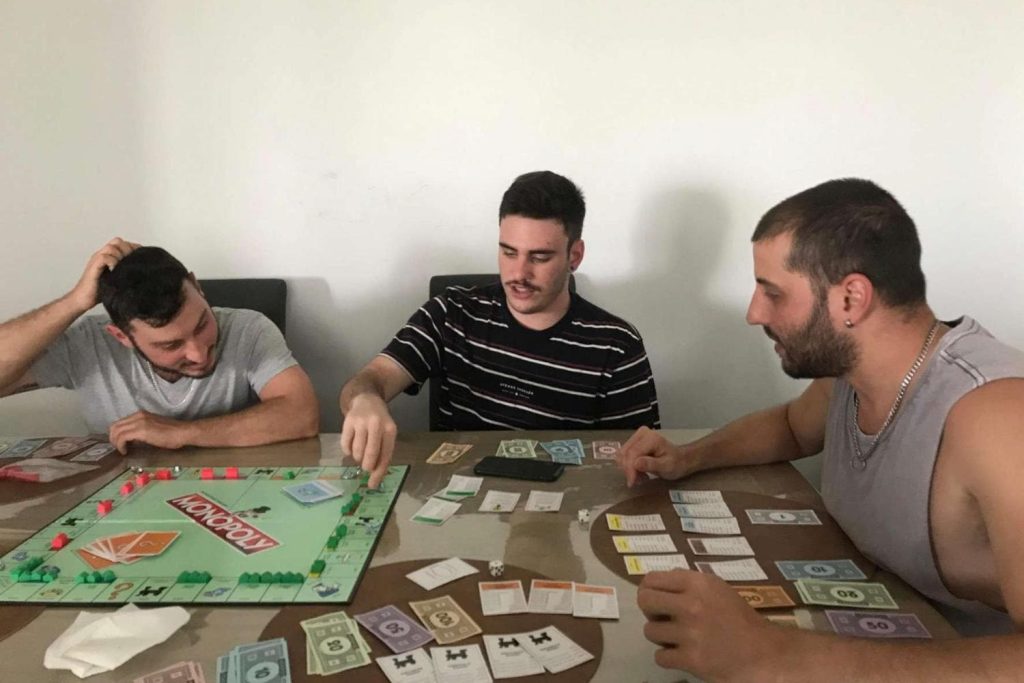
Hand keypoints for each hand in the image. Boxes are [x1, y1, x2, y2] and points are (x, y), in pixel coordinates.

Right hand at [68, 238, 139, 312]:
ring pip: (112, 246)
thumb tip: (145, 272)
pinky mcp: (93, 266)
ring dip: (121, 256)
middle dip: (128, 250)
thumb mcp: (118, 280)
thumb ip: (127, 272)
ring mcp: (97, 260)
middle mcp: (102, 255)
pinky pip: (104, 257)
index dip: (133, 247)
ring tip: (123, 268)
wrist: (83, 300)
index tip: (142, 257)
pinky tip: (115, 271)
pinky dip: (112, 262)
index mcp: (109, 257)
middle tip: (132, 263)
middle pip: (118, 241)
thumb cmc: (101, 292)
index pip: (123, 243)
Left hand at [109, 411, 189, 453]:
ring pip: (116, 431)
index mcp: (140, 414)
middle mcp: (138, 415)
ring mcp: (139, 422)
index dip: (116, 434)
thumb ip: (141, 430)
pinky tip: (125, 451)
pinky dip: (120, 445)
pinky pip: (122, 437)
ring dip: (115, 442)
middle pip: (114, 426)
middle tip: (118, 448)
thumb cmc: (172, 433)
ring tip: (122, 450)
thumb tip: (132, 440)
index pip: (120, 422)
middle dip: (113, 438)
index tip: (119, 443)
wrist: (183, 432)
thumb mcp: (153, 428)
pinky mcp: (141, 430)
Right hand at [340, 393, 395, 487]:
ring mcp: (361, 422)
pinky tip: (352, 446)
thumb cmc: (379, 422)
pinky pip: (345, 445)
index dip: (379, 472)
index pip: (385, 455)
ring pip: (357, 451)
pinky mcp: (348, 421)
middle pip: (371, 454)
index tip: (373, 484)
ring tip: (361, 451)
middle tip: (366, 467)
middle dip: (367, 466)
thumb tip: (375, 476)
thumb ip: (383, 452)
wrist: (366, 400)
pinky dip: (348, 451)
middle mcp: (376, 424)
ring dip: (358, 457)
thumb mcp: (386, 433)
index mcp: (390, 429)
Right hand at [618, 426, 692, 486]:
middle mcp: (642, 434)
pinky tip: (638, 472)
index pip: (633, 453)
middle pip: (625, 453)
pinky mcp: (634, 442)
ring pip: (622, 455)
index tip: (632, 483)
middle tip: (639, 481)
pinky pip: (624, 455)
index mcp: (651, 438)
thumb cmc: (676, 464)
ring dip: (628, 469)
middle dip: (629, 470)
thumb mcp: (667, 466)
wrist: (680, 460)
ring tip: (641, 476)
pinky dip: (629, 466)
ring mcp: (637, 437)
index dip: (630, 469)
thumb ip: (651, 464)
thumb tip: (636, 463)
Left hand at [637, 569, 783, 679]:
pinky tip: (682, 654)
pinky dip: (668, 658)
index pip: (652, 579)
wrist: (763, 653)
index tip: (657, 599)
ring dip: (661, 637)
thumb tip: (658, 583)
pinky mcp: (691, 659)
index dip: (649, 590)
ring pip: (649, 631)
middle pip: (644, 601)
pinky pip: (660, 657)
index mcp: (698, 583)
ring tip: (678, 638)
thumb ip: (688, 583)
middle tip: (663, 618)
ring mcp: (690, 633)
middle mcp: (691, 604)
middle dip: (650, 611)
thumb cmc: (739, 619)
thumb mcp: (717, 589)